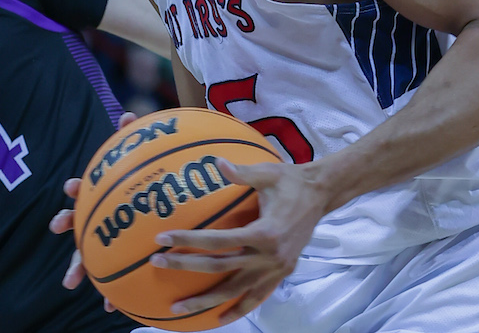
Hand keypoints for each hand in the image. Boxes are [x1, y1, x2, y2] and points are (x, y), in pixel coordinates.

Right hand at [50, 111, 137, 310]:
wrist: (150, 203)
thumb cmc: (140, 183)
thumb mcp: (139, 162)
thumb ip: (133, 140)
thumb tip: (128, 115)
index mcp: (101, 196)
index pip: (84, 189)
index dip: (76, 188)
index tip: (70, 186)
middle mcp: (95, 217)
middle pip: (76, 220)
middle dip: (66, 223)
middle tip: (58, 226)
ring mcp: (101, 239)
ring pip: (85, 255)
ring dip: (77, 268)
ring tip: (70, 283)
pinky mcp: (115, 260)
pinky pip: (110, 277)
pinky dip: (110, 293)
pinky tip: (110, 309)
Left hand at [147, 159, 328, 324]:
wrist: (321, 195)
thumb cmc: (290, 181)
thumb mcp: (267, 173)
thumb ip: (240, 173)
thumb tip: (216, 162)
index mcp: (265, 232)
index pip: (218, 241)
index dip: (188, 240)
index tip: (162, 239)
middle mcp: (269, 256)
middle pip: (220, 268)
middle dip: (186, 267)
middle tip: (157, 263)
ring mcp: (275, 269)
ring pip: (235, 291)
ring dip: (206, 301)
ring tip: (178, 308)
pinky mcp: (280, 274)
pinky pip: (256, 297)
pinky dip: (238, 309)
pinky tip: (220, 317)